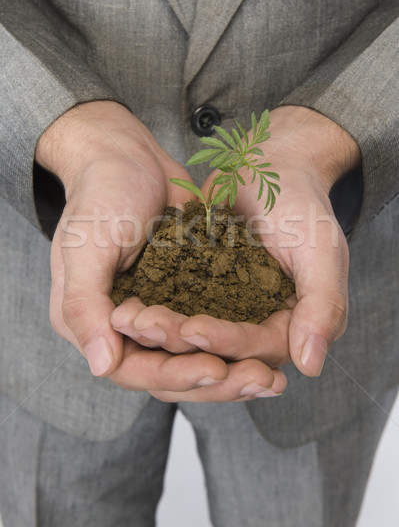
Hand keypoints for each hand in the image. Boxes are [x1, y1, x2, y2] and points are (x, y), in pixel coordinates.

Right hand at [37, 101, 285, 401]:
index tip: (216, 369)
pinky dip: (237, 336)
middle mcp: (124, 328)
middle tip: (261, 380)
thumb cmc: (98, 197)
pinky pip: (212, 324)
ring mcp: (158, 310)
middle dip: (216, 380)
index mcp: (94, 324)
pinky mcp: (184, 292)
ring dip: (233, 366)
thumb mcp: (84, 249)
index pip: (135, 369)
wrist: (126, 156)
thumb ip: (85, 307)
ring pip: (196, 355)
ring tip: (273, 374)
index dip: (176, 374)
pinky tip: (270, 344)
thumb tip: (102, 365)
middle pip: (172, 372)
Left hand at [111, 105, 360, 378]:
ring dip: (162, 332)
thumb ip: (323, 306)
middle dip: (184, 344)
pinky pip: (177, 307)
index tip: (193, 329)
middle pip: (221, 351)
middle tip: (147, 326)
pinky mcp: (202, 291)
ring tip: (130, 318)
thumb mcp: (321, 251)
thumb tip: (310, 365)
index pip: (260, 349)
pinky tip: (127, 304)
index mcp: (293, 325)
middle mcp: (260, 325)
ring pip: (194, 335)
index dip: (227, 343)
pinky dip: (155, 308)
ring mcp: (229, 310)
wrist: (270, 167)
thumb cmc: (301, 203)